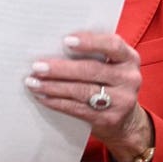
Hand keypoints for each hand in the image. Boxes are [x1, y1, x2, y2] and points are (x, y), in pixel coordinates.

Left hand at [25, 32, 153, 161]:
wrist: (126, 120)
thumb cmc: (109, 82)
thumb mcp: (111, 65)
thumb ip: (94, 54)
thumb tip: (53, 45)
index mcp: (129, 58)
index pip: (112, 45)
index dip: (89, 42)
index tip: (65, 41)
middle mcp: (129, 78)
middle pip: (91, 70)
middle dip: (60, 68)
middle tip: (37, 66)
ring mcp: (121, 101)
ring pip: (81, 91)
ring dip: (53, 86)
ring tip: (33, 82)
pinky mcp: (108, 119)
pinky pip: (77, 109)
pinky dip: (56, 102)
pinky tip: (42, 96)